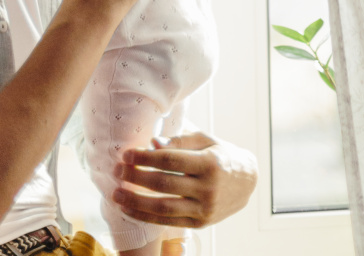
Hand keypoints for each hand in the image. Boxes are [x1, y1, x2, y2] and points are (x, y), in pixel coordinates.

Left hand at [111, 132, 257, 229]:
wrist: (247, 182)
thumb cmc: (222, 155)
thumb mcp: (206, 140)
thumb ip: (179, 140)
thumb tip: (153, 143)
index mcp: (210, 163)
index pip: (171, 161)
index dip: (146, 158)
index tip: (127, 154)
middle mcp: (208, 188)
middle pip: (164, 184)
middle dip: (136, 178)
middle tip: (117, 170)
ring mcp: (204, 209)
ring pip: (163, 208)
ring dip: (136, 202)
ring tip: (116, 194)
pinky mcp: (200, 223)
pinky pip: (168, 222)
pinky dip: (146, 216)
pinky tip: (130, 209)